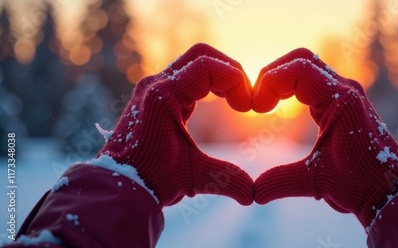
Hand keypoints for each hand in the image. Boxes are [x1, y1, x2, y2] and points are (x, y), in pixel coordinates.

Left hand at [98, 43, 253, 205]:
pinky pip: (185, 73)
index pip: (207, 66)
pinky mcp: (154, 94)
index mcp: (163, 96)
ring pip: (193, 61)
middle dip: (229, 70)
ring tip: (235, 100)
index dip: (235, 80)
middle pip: (201, 54)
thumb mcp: (194, 178)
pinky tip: (218, 101)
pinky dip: (207, 81)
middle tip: (244, 97)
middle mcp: (155, 84)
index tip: (246, 106)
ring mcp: (153, 87)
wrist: (118, 185)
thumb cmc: (152, 180)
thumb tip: (253, 195)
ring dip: (219, 75)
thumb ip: (228, 180)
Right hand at [253, 48, 397, 226]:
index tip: (257, 108)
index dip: (270, 82)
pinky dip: (292, 86)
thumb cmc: (361, 185)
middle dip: (273, 74)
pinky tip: (280, 105)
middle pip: (301, 59)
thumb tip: (253, 193)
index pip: (298, 69)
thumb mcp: (317, 182)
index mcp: (341, 101)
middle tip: (258, 101)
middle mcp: (345, 90)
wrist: (391, 189)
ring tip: (265, 104)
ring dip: (282, 79)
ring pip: (307, 66)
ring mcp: (346, 93)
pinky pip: (313, 80)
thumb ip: (281, 182)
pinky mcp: (343, 101)